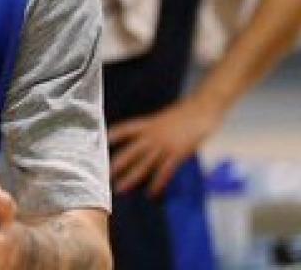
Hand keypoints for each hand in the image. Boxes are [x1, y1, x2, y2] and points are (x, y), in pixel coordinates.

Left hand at [108, 95, 223, 194]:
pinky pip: (165, 170)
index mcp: (148, 123)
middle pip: (130, 151)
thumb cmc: (187, 112)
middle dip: (117, 164)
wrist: (203, 107)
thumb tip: (149, 140)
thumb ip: (156, 129)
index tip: (97, 145)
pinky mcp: (178, 152)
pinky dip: (158, 183)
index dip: (111, 137)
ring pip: (144, 163)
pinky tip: (152, 193)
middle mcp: (152, 134)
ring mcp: (165, 144)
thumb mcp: (165, 118)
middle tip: (103, 176)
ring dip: (131, 178)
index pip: (124, 129)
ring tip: (120, 189)